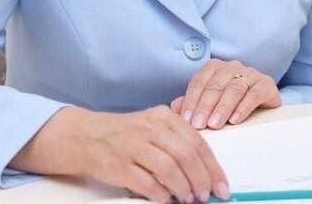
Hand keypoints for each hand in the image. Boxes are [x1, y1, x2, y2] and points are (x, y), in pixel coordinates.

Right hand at [76, 104, 230, 202]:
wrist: (89, 136)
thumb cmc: (129, 134)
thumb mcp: (154, 125)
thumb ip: (178, 140)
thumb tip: (207, 171)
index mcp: (163, 116)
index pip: (196, 141)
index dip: (212, 167)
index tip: (222, 186)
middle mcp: (149, 127)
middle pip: (185, 155)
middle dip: (201, 180)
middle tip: (206, 196)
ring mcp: (133, 146)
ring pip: (168, 169)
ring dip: (183, 188)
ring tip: (189, 199)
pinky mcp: (120, 165)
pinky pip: (147, 183)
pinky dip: (162, 195)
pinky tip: (167, 200)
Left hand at [170, 59, 280, 129]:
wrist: (263, 105)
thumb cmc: (231, 104)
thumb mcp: (210, 104)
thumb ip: (192, 103)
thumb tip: (174, 107)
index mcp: (214, 67)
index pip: (199, 82)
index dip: (191, 100)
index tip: (186, 119)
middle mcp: (232, 67)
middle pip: (215, 85)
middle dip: (204, 106)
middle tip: (198, 125)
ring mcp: (250, 74)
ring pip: (233, 89)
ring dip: (222, 108)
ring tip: (214, 124)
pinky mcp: (266, 84)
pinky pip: (254, 94)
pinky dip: (244, 107)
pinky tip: (235, 120)